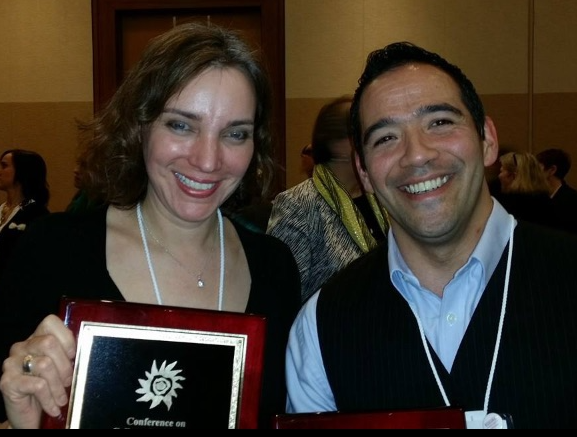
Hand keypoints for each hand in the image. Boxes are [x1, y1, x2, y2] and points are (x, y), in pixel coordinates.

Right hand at [0, 314, 75, 428]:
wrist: (26, 415)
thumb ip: (68, 356)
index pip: (50, 322)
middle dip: (65, 365)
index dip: (66, 338)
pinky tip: (54, 407)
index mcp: (35, 339)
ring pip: (45, 364)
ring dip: (58, 386)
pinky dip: (50, 398)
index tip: (73, 355)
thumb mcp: (60, 369)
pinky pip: (38, 385)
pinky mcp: (7, 382)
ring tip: (62, 398)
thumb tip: (85, 350)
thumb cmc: (47, 388)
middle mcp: (21, 347)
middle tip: (69, 381)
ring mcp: (11, 363)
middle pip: (49, 343)